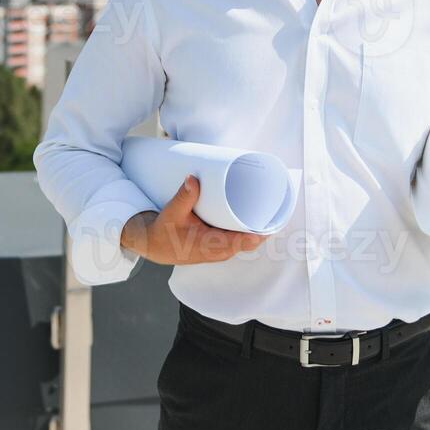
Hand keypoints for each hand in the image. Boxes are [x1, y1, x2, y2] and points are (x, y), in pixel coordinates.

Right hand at [120, 174, 267, 264]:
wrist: (154, 246)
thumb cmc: (164, 232)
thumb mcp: (172, 213)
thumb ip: (184, 196)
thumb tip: (193, 178)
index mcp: (214, 247)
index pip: (247, 241)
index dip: (263, 229)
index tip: (273, 211)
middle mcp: (222, 251)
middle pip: (254, 238)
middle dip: (265, 221)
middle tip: (275, 196)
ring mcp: (223, 249)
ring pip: (249, 238)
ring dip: (259, 223)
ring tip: (268, 200)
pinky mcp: (220, 245)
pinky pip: (242, 237)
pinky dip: (250, 227)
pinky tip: (257, 213)